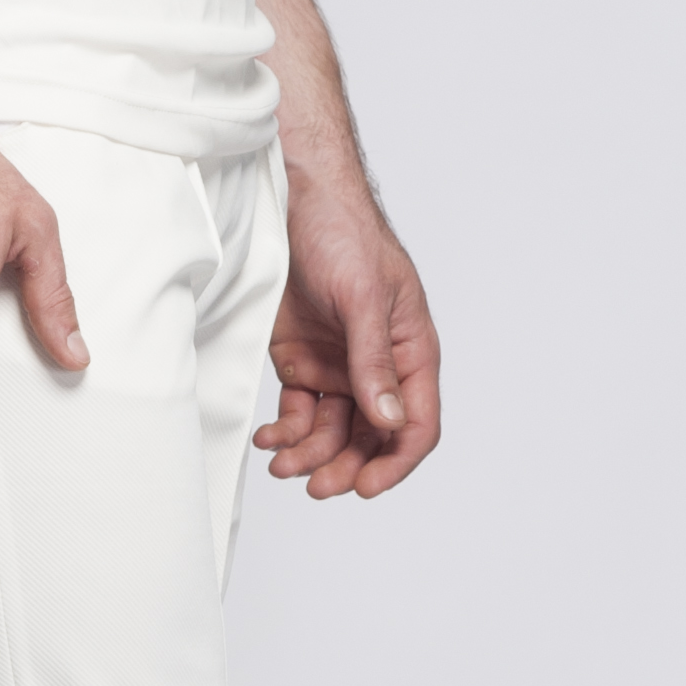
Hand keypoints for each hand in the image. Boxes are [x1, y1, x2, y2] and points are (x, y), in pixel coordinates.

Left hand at [254, 181, 440, 502]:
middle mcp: (378, 366)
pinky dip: (285, 433)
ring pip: (332, 433)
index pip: (417, 423)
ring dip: (311, 455)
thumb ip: (374, 360)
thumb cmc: (343, 232)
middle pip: (372, 439)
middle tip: (317, 485)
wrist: (291, 198)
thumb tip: (388, 420)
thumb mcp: (363, 295)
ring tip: (282, 463)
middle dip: (346, 466)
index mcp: (411, 351)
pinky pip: (298, 413)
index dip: (397, 462)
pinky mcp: (301, 362)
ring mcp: (338, 366)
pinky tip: (268, 438)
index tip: (366, 487)